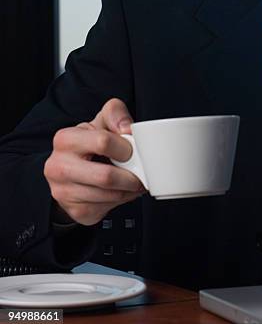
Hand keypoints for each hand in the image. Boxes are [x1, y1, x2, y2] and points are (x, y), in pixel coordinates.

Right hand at [44, 98, 145, 225]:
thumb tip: (127, 129)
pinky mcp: (74, 210)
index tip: (132, 151)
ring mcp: (63, 192)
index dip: (125, 148)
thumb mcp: (101, 122)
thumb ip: (115, 113)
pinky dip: (122, 200)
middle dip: (130, 177)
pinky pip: (106, 208)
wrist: (72, 170)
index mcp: (65, 139)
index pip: (103, 142)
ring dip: (129, 190)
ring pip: (109, 195)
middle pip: (106, 177)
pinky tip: (123, 191)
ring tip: (135, 182)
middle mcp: (58, 167)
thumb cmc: (90, 143)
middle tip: (141, 173)